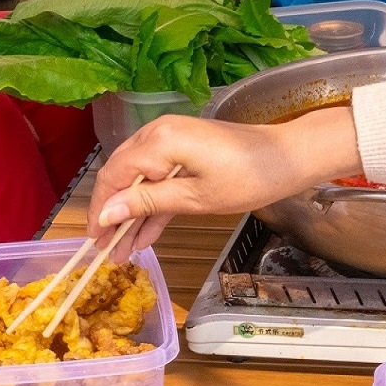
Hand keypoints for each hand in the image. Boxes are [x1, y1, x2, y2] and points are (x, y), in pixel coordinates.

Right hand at [89, 110, 360, 249]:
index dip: (100, 210)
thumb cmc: (249, 177)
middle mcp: (159, 134)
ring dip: (132, 215)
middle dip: (113, 215)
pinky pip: (161, 179)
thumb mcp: (195, 197)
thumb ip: (148, 203)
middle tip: (106, 250)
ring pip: (141, 181)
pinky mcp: (187, 151)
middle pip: (123, 177)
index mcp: (158, 141)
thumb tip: (106, 213)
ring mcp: (173, 141)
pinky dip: (154, 206)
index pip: (114, 175)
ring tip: (122, 251)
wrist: (291, 157)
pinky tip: (144, 236)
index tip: (94, 240)